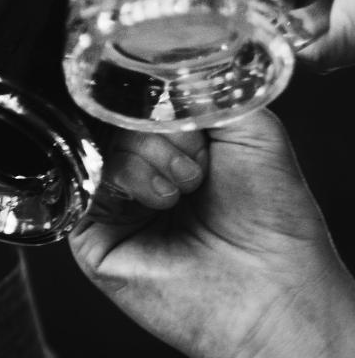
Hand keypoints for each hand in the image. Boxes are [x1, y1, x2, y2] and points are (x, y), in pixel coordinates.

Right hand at [70, 111, 354, 357]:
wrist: (275, 292)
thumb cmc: (275, 221)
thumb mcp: (251, 128)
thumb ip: (205, 88)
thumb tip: (156, 66)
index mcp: (172, 146)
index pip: (135, 97)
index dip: (154, 95)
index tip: (184, 110)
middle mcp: (138, 171)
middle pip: (110, 116)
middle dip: (155, 131)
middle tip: (196, 165)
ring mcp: (112, 201)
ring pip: (95, 144)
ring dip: (146, 157)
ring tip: (182, 190)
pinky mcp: (90, 233)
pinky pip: (82, 183)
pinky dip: (121, 181)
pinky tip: (157, 202)